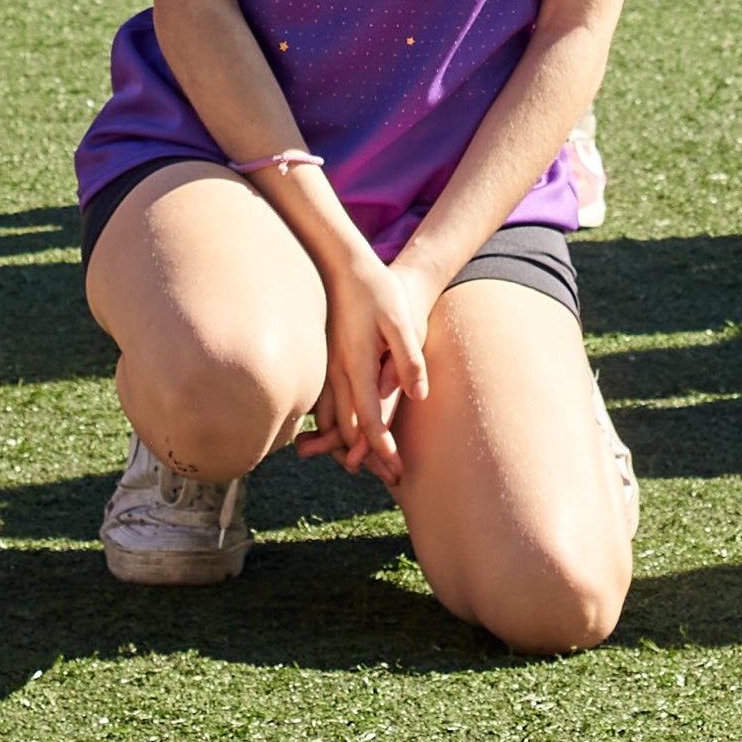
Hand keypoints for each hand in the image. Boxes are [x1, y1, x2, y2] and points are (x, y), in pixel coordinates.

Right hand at [315, 242, 440, 484]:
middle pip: (348, 428)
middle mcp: (337, 371)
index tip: (397, 468)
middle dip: (368, 456)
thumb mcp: (401, 320)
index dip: (382, 447)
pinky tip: (345, 437)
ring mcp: (327, 368)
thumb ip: (408, 357)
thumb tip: (417, 395)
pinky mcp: (325, 364)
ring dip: (348, 447)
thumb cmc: (378, 291)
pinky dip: (335, 428)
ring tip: (370, 466)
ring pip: (332, 420)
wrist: (341, 264)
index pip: (368, 417)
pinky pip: (325, 406)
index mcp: (357, 363)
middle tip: (393, 477)